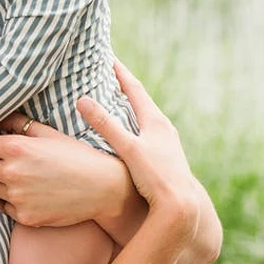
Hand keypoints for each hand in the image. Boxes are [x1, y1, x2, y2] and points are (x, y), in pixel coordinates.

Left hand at [0, 114, 132, 226]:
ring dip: (2, 183)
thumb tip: (0, 117)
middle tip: (6, 163)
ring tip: (26, 179)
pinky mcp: (24, 216)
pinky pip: (7, 207)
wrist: (102, 188)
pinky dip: (15, 202)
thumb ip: (20, 124)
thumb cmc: (77, 155)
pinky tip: (34, 194)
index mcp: (16, 147)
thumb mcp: (49, 133)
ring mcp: (17, 197)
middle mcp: (12, 172)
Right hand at [77, 63, 200, 230]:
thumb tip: (82, 99)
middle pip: (142, 100)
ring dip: (133, 106)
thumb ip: (105, 125)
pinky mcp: (166, 157)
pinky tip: (133, 134)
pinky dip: (136, 124)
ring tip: (120, 101)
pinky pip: (148, 132)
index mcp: (155, 121)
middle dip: (126, 87)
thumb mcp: (128, 148)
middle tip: (112, 74)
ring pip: (146, 117)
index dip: (120, 73)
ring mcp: (167, 143)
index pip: (135, 89)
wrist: (181, 207)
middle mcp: (164, 128)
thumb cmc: (155, 177)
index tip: (108, 57)